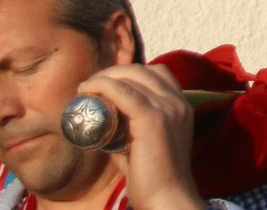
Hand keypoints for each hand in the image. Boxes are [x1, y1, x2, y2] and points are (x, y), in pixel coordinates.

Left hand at [77, 65, 202, 209]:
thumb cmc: (153, 178)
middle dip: (112, 73)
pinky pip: (123, 92)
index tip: (105, 86)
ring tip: (85, 89)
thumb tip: (106, 122)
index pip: (156, 73)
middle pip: (141, 70)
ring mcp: (167, 108)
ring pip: (131, 76)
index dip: (128, 74)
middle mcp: (177, 101)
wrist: (166, 198)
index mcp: (181, 105)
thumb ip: (131, 129)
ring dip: (104, 77)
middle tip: (89, 87)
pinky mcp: (153, 118)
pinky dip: (103, 86)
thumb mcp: (146, 144)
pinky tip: (87, 90)